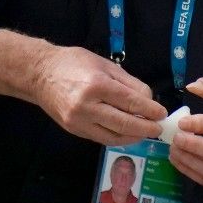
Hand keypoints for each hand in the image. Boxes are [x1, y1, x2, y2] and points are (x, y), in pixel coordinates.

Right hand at [30, 46, 165, 145]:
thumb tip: (150, 101)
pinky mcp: (74, 130)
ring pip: (114, 136)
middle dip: (146, 128)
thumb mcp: (105, 65)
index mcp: (97, 85)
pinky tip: (129, 134)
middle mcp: (87, 105)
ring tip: (146, 132)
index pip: (131, 102)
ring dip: (134, 137)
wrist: (40, 74)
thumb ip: (130, 83)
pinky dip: (119, 138)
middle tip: (159, 128)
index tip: (162, 114)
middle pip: (124, 123)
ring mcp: (79, 121)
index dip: (150, 110)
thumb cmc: (74, 64)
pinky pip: (102, 138)